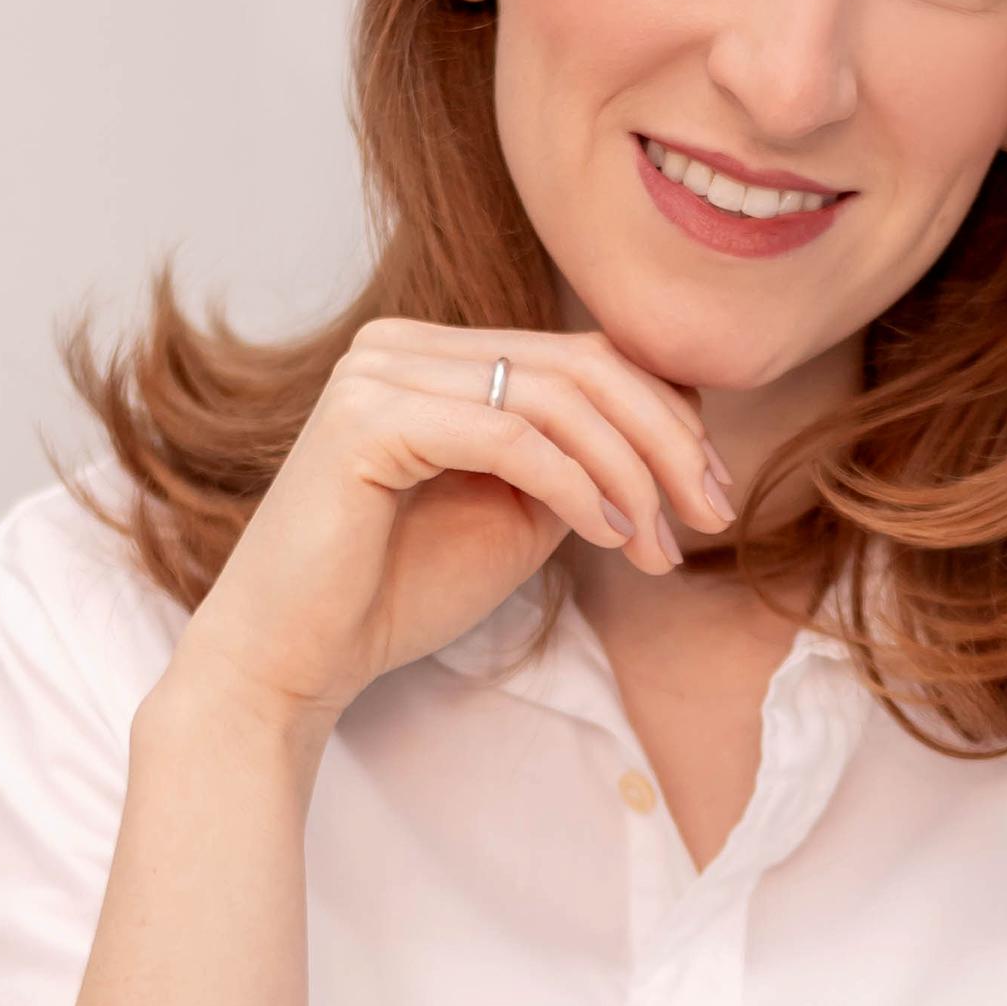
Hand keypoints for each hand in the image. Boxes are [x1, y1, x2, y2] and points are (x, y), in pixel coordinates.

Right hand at [164, 322, 733, 739]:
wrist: (293, 660)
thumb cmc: (397, 592)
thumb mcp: (517, 512)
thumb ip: (579, 460)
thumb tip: (678, 424)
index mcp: (434, 355)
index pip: (581, 355)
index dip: (665, 416)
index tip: (713, 495)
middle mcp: (401, 345)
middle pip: (581, 364)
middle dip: (666, 441)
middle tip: (713, 516)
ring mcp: (378, 372)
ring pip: (556, 397)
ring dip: (630, 474)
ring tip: (659, 547)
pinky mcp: (366, 418)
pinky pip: (510, 436)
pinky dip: (576, 484)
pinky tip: (609, 535)